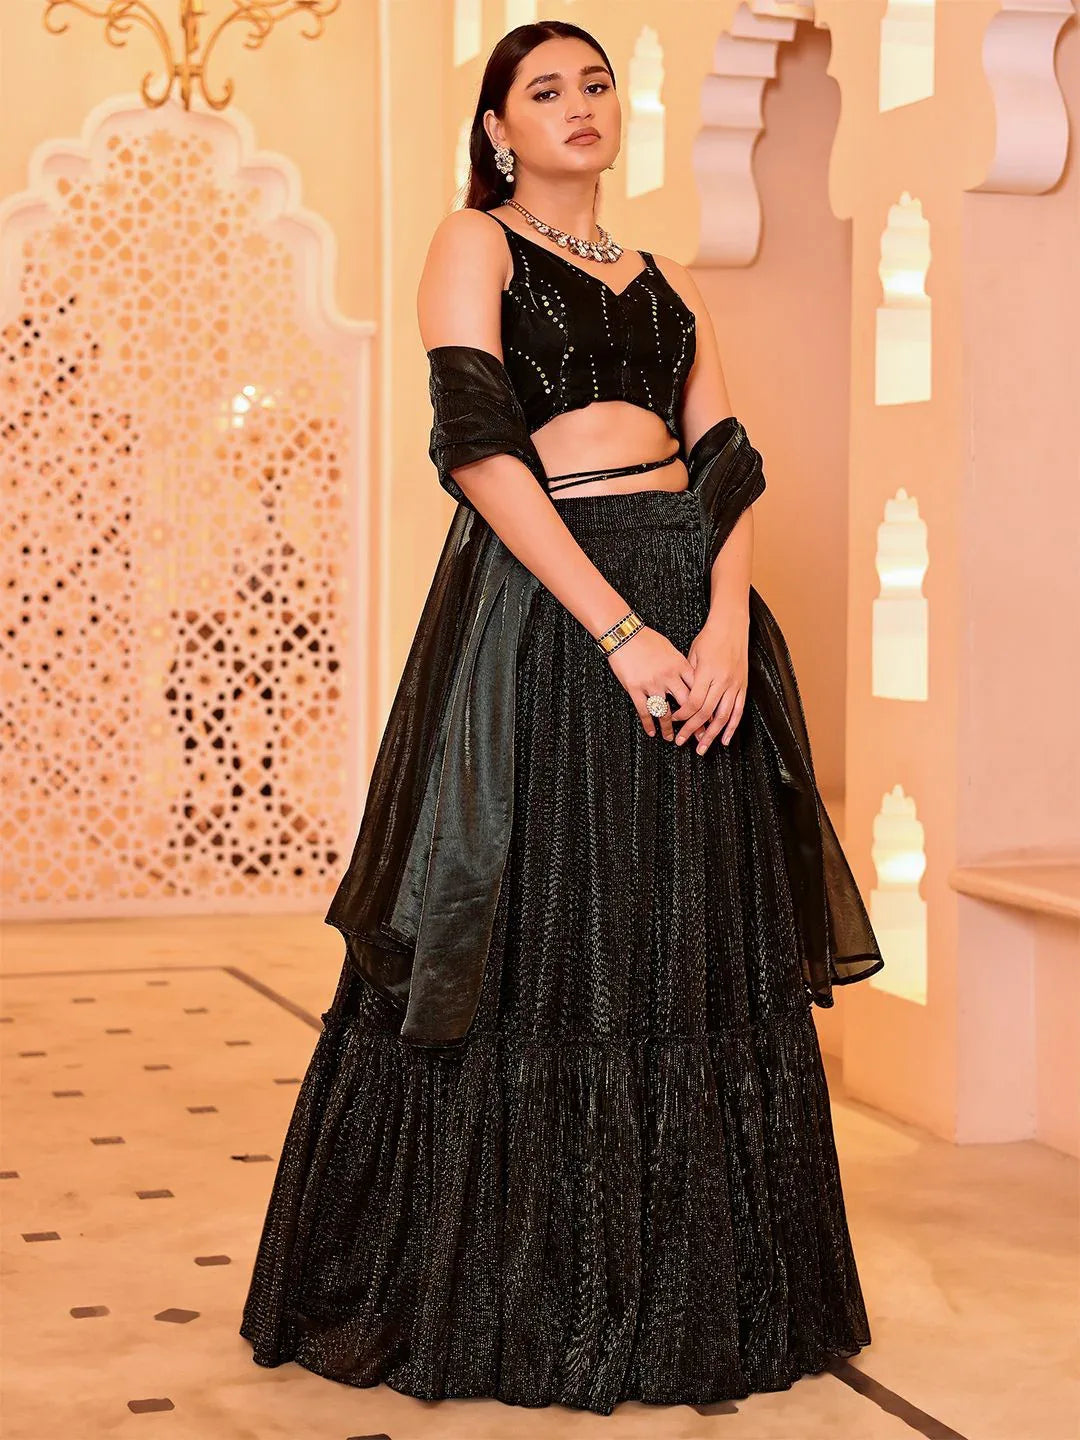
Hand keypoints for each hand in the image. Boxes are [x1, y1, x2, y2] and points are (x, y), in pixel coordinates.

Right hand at [605, 625, 694, 739]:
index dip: (705, 706)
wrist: (624, 634)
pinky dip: (649, 724)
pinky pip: (644, 711)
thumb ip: (681, 666)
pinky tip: (651, 732)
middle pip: (686, 705)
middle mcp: (668, 677)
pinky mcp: (635, 688)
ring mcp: (651, 684)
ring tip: (671, 738)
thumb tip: (690, 680)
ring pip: (665, 712)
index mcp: (680, 666)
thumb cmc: (647, 639)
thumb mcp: (671, 649)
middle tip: (698, 735)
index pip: (697, 690)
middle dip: (693, 722)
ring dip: (669, 728)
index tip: (709, 718)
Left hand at [672, 610, 748, 753]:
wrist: (731, 626)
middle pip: (706, 713)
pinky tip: (724, 739)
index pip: (693, 702)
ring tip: (703, 748)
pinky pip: (738, 711)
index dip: (682, 715)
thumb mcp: (692, 655)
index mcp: (707, 673)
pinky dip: (732, 727)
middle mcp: (722, 681)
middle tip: (682, 742)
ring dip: (712, 735)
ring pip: (723, 716)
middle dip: (692, 730)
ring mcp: (735, 685)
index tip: (673, 720)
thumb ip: (688, 678)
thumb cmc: (709, 639)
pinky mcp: (743, 686)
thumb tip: (679, 699)